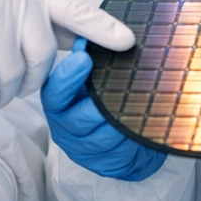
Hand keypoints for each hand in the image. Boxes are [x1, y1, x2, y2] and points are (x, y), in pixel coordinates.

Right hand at [42, 38, 165, 181]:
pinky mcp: (104, 165)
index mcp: (59, 103)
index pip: (54, 93)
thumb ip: (89, 57)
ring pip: (105, 137)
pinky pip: (121, 152)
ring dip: (125, 120)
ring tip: (143, 101)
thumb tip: (91, 35)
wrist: (121, 134)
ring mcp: (84, 150)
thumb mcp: (94, 75)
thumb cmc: (104, 96)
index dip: (67, 77)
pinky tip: (146, 123)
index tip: (84, 57)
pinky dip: (135, 136)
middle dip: (103, 104)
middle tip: (124, 86)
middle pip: (80, 119)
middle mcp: (66, 128)